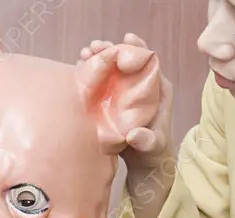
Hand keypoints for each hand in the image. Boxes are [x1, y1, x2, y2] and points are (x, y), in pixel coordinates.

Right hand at [78, 33, 174, 170]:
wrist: (144, 162)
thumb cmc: (153, 150)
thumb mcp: (151, 145)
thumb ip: (145, 140)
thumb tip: (134, 135)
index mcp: (157, 89)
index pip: (148, 62)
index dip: (138, 48)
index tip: (127, 38)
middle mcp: (140, 87)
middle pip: (126, 62)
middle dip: (111, 51)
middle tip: (95, 46)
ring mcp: (125, 93)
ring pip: (112, 70)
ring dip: (98, 60)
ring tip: (83, 53)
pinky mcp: (112, 101)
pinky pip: (101, 84)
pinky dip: (91, 75)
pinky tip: (77, 68)